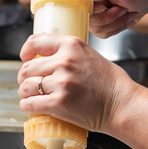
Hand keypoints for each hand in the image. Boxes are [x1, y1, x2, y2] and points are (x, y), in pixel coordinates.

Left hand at [16, 33, 138, 133]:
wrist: (123, 105)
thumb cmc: (111, 84)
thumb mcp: (90, 55)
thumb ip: (69, 54)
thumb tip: (48, 59)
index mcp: (71, 46)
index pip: (35, 41)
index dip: (26, 51)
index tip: (25, 58)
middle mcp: (64, 61)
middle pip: (27, 68)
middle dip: (24, 77)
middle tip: (30, 84)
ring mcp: (61, 82)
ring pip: (26, 86)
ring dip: (25, 93)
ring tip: (32, 96)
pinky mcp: (58, 103)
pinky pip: (30, 104)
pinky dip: (27, 106)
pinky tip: (31, 107)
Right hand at [77, 0, 147, 37]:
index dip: (86, 3)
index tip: (103, 6)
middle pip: (82, 12)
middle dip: (106, 15)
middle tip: (121, 8)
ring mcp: (89, 6)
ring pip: (92, 25)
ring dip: (113, 22)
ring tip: (125, 11)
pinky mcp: (95, 19)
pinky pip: (99, 31)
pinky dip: (114, 27)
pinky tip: (123, 17)